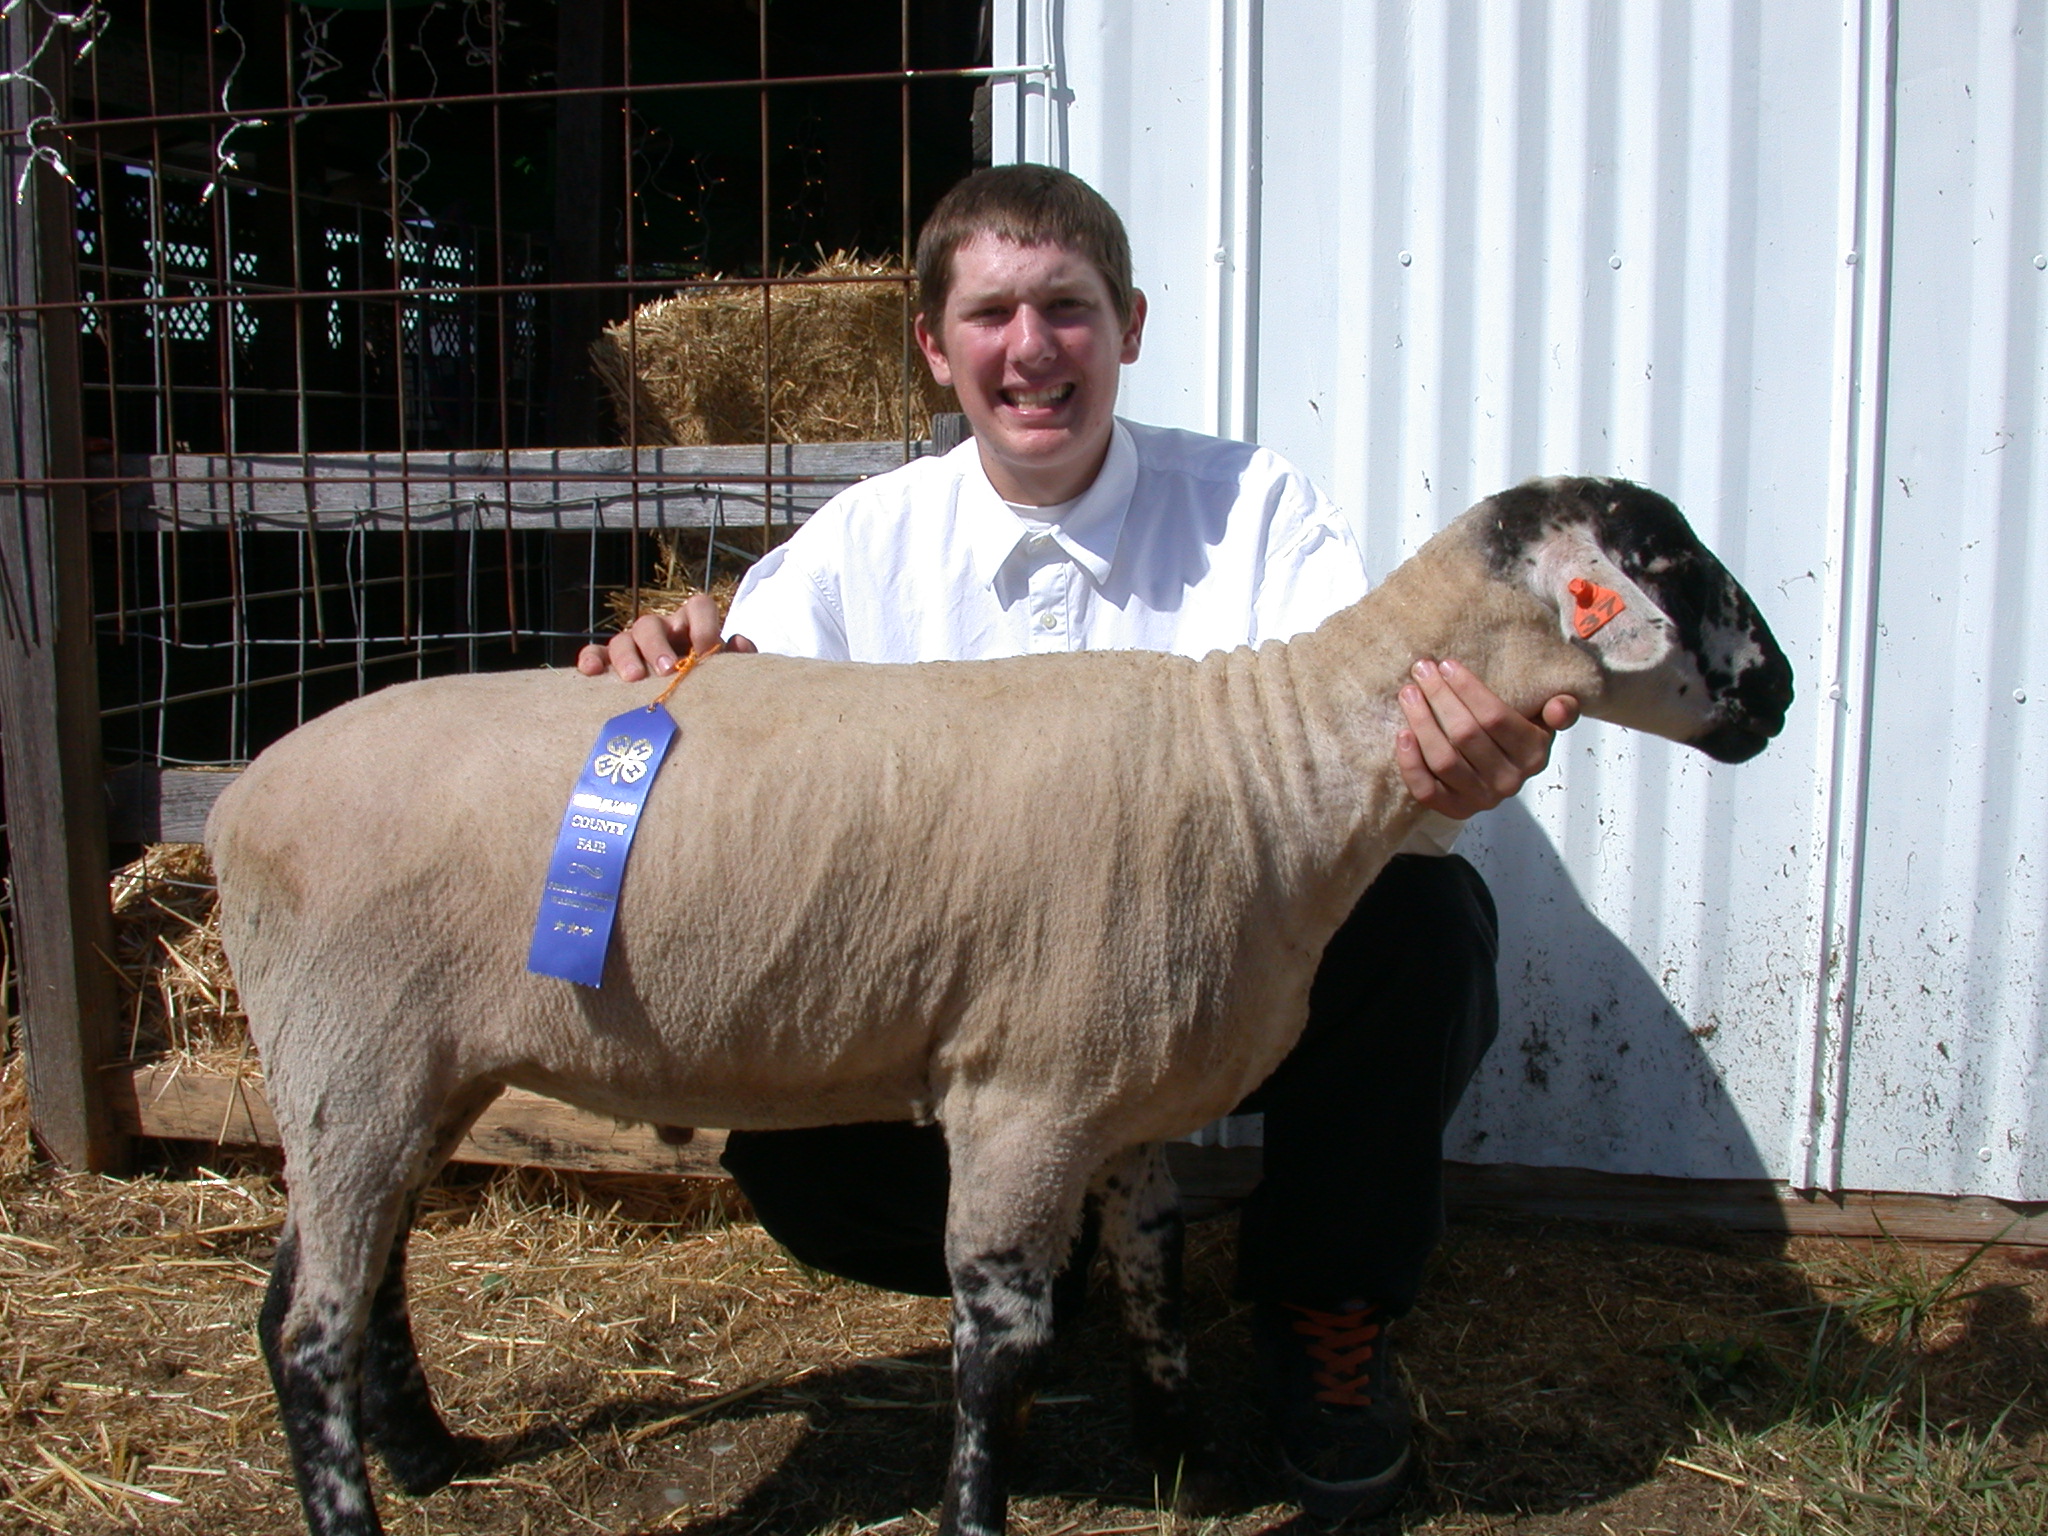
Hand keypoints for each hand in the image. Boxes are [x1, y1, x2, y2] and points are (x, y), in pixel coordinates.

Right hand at [575, 591, 756, 679]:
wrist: (682, 709)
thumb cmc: (705, 684)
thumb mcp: (724, 671)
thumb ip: (737, 658)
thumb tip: (738, 642)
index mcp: (690, 626)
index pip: (697, 606)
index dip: (703, 625)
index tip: (706, 652)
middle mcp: (659, 631)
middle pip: (651, 624)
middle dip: (658, 646)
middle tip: (668, 670)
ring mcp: (631, 645)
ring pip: (621, 638)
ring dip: (627, 657)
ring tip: (634, 679)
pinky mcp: (607, 661)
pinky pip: (594, 654)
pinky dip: (591, 659)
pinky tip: (592, 673)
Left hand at [1394, 658, 1579, 818]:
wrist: (1499, 772)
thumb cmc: (1515, 735)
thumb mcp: (1544, 719)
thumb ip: (1560, 709)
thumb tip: (1561, 707)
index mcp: (1533, 754)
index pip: (1495, 718)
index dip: (1467, 689)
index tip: (1446, 665)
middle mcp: (1508, 781)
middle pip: (1465, 735)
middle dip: (1439, 697)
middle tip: (1421, 671)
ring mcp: (1480, 798)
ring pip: (1443, 760)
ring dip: (1421, 723)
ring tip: (1408, 694)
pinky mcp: (1454, 810)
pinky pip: (1426, 790)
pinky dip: (1411, 763)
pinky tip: (1403, 733)